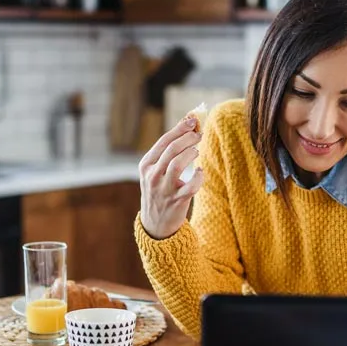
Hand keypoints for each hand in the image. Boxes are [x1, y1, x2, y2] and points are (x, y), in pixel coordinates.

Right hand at [139, 114, 204, 239]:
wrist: (155, 224)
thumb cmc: (159, 190)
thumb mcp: (156, 171)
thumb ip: (168, 152)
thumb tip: (186, 123)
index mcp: (146, 165)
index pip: (163, 141)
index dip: (179, 129)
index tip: (192, 121)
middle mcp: (152, 176)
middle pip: (172, 150)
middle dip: (188, 138)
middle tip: (199, 135)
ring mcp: (163, 189)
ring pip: (178, 165)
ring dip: (191, 154)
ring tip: (197, 151)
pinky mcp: (176, 201)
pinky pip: (191, 186)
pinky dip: (199, 176)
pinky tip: (200, 172)